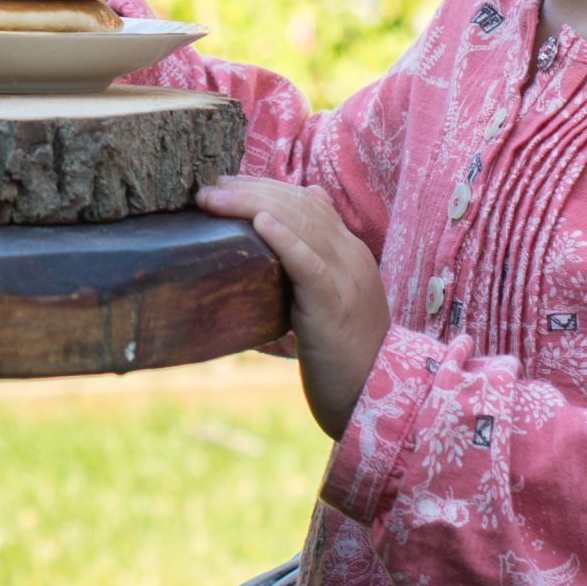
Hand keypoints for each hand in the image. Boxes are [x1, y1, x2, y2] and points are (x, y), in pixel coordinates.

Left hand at [196, 176, 389, 439]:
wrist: (374, 400)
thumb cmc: (342, 358)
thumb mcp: (327, 303)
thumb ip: (308, 271)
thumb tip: (272, 241)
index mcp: (349, 255)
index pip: (309, 202)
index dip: (269, 187)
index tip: (229, 184)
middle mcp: (351, 258)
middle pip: (301, 206)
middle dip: (253, 190)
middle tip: (212, 188)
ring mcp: (347, 280)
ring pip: (302, 226)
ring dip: (254, 205)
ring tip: (218, 198)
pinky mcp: (335, 307)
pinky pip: (310, 266)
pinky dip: (285, 240)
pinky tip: (261, 223)